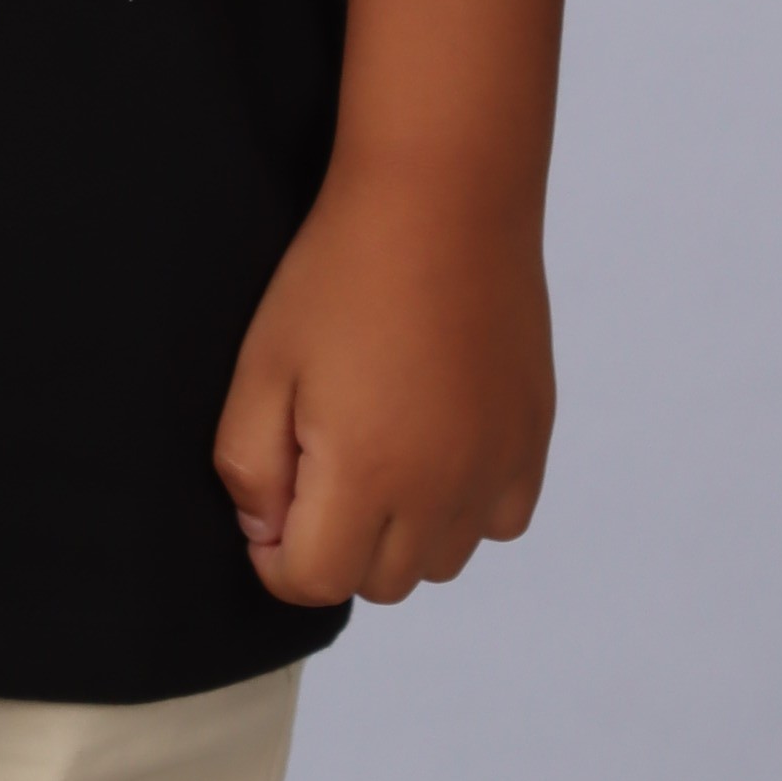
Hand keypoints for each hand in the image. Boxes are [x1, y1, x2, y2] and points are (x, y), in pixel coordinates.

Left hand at [213, 152, 554, 607]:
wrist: (441, 197)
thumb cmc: (340, 274)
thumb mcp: (262, 365)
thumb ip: (249, 467)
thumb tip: (264, 533)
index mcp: (368, 475)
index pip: (313, 582)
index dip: (273, 554)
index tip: (270, 500)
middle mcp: (442, 490)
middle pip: (378, 582)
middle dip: (335, 544)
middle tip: (319, 460)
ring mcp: (496, 468)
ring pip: (440, 562)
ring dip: (401, 532)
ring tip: (378, 447)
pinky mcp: (532, 440)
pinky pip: (497, 522)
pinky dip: (464, 507)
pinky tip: (436, 442)